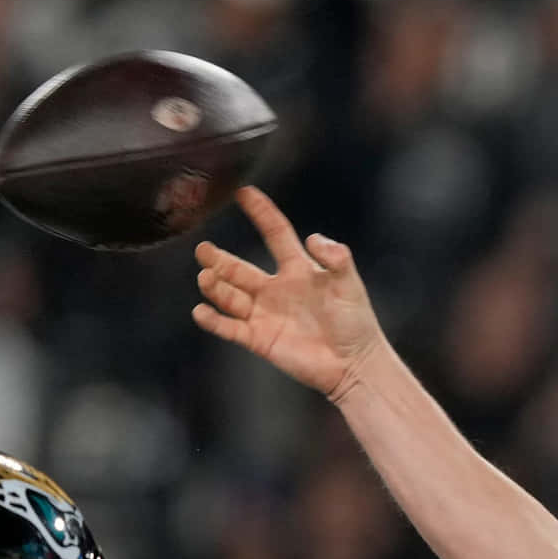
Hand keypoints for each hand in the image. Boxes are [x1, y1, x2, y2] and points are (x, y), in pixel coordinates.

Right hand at [192, 187, 383, 397]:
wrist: (355, 365)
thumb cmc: (356, 324)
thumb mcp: (350, 285)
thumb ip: (337, 259)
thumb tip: (313, 238)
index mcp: (298, 271)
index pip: (276, 235)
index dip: (262, 214)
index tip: (244, 193)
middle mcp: (276, 290)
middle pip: (239, 269)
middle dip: (219, 259)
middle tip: (204, 250)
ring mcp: (265, 315)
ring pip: (230, 296)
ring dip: (215, 287)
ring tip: (207, 278)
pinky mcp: (259, 340)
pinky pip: (230, 328)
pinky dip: (214, 321)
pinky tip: (201, 311)